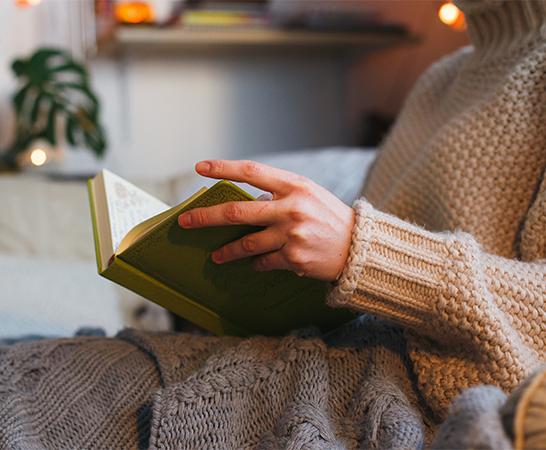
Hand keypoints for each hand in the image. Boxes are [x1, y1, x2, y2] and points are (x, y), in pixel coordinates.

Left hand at [177, 160, 354, 281]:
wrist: (360, 248)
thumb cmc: (330, 218)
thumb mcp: (308, 195)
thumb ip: (278, 194)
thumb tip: (247, 200)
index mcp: (294, 185)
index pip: (250, 171)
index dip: (222, 168)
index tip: (199, 168)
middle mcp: (291, 208)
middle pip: (237, 212)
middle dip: (206, 217)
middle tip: (185, 221)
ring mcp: (291, 234)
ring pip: (246, 243)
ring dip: (227, 251)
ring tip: (216, 255)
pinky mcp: (293, 258)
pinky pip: (263, 261)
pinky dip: (256, 263)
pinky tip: (255, 264)